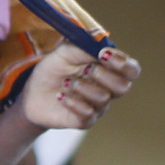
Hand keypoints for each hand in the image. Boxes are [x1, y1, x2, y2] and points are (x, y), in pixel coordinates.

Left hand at [18, 45, 139, 131]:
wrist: (33, 93)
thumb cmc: (53, 70)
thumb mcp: (64, 52)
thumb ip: (83, 45)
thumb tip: (100, 43)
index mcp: (109, 70)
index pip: (131, 70)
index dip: (123, 63)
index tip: (103, 55)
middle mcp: (108, 90)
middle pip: (124, 87)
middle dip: (103, 75)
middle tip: (85, 69)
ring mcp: (97, 107)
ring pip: (103, 99)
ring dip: (82, 87)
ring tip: (65, 83)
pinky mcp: (84, 121)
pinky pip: (88, 115)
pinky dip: (73, 102)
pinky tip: (60, 96)